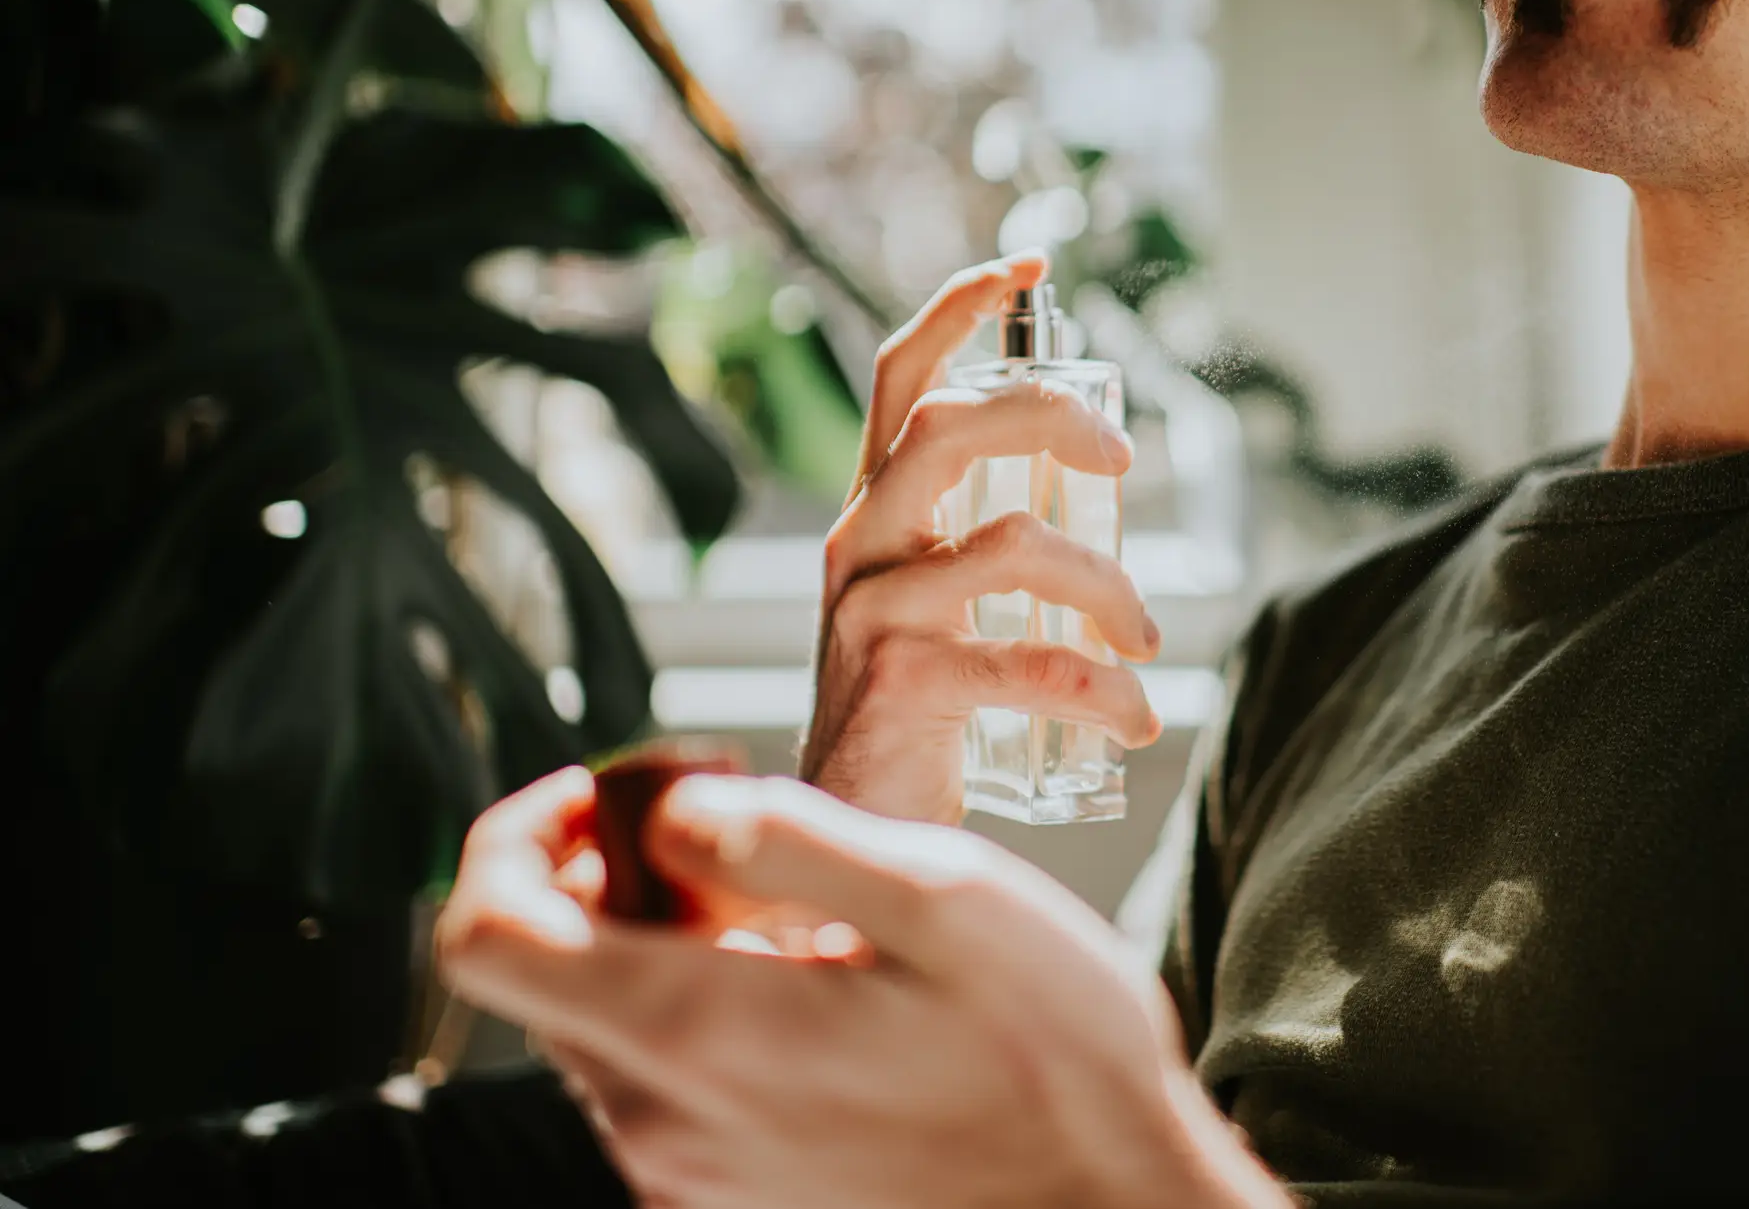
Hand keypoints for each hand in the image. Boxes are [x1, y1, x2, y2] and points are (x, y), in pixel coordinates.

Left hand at [436, 768, 1289, 1208]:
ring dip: (655, 939)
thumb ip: (784, 837)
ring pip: (600, 1023)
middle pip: (537, 973)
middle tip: (724, 822)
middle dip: (600, 870)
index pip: (483, 934)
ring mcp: (689, 1176)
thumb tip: (668, 808)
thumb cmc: (1052, 1058)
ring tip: (792, 908)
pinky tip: (811, 984)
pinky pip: (659, 1082)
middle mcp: (662, 1123)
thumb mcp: (943, 895)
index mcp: (697, 1033)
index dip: (515, 834)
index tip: (611, 793)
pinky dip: (696, 1009)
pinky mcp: (729, 1198)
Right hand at [804, 254, 1162, 822]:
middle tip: (1124, 463)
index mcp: (872, 513)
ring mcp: (873, 612)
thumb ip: (982, 548)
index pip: (899, 378)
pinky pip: (1032, 663)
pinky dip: (1106, 689)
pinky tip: (1134, 717)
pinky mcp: (903, 683)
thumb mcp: (931, 607)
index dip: (958, 307)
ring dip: (1107, 586)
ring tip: (1146, 638)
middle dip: (1054, 420)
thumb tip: (1097, 499)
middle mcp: (859, 545)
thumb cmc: (910, 715)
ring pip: (1011, 545)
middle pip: (952, 426)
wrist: (843, 833)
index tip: (1030, 262)